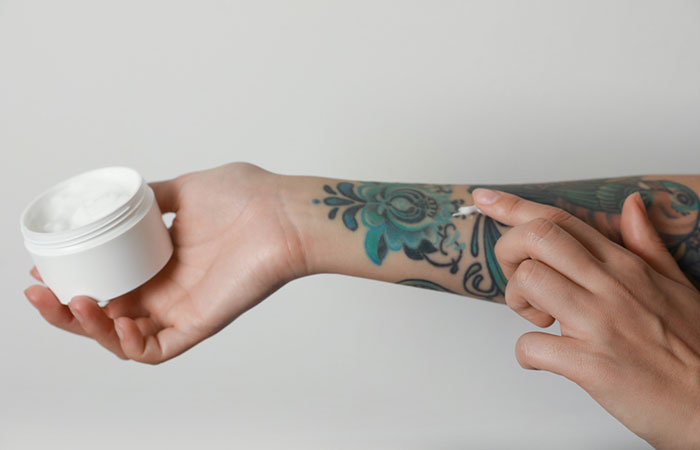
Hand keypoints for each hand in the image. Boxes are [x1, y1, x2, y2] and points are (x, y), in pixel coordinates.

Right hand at [23, 162, 309, 363]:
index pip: (107, 281)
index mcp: (161, 261)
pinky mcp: (200, 324)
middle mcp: (168, 288)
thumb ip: (156, 195)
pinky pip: (155, 351)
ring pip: (122, 337)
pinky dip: (127, 344)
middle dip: (65, 309)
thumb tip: (126, 193)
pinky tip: (113, 318)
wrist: (285, 212)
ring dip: (87, 327)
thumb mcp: (187, 188)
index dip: (71, 279)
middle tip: (39, 291)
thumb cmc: (249, 196)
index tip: (41, 265)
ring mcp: (182, 308)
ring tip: (73, 301)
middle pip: (106, 313)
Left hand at [472, 188, 699, 448]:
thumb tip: (631, 204)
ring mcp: (600, 324)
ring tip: (539, 320)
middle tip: (519, 278)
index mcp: (625, 266)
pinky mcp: (591, 365)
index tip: (484, 199)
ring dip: (517, 300)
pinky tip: (542, 360)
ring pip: (528, 281)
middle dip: (508, 250)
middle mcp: (610, 286)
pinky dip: (526, 355)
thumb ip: (647, 245)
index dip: (514, 206)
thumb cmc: (694, 350)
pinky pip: (531, 346)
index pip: (559, 220)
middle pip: (536, 237)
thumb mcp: (678, 286)